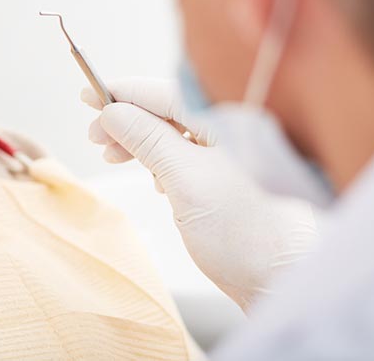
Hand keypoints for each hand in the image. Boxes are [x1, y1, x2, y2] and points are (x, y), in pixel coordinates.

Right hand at [81, 78, 317, 311]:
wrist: (286, 282)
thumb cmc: (246, 232)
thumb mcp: (185, 180)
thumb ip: (148, 138)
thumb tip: (113, 111)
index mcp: (230, 118)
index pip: (165, 92)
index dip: (122, 93)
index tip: (88, 94)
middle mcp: (235, 127)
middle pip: (168, 110)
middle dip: (127, 120)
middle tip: (94, 137)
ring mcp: (235, 152)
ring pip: (175, 132)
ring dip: (140, 141)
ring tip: (113, 156)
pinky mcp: (232, 175)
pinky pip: (188, 152)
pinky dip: (162, 159)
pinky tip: (151, 176)